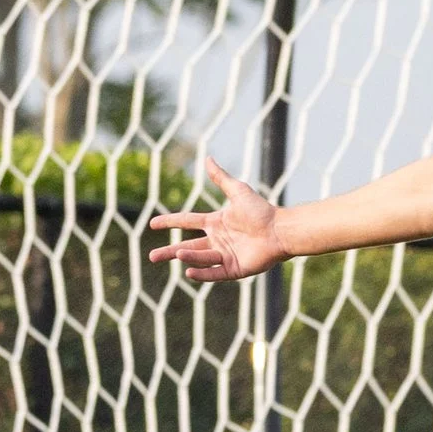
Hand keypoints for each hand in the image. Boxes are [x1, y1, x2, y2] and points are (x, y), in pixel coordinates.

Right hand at [147, 157, 285, 282]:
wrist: (280, 229)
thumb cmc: (261, 210)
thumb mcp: (237, 191)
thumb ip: (220, 178)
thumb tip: (207, 158)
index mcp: (215, 223)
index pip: (187, 222)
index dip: (170, 222)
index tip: (152, 224)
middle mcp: (218, 240)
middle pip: (188, 247)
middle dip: (170, 252)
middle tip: (152, 257)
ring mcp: (226, 256)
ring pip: (201, 257)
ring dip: (188, 256)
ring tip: (177, 254)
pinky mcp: (235, 269)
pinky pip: (215, 273)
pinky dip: (202, 273)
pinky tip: (189, 271)